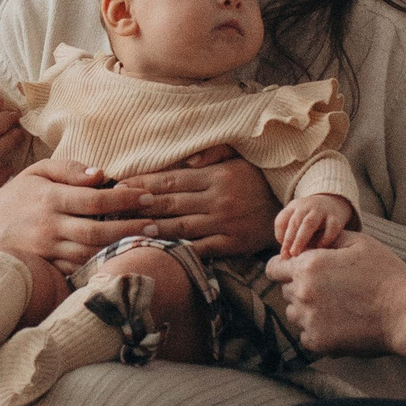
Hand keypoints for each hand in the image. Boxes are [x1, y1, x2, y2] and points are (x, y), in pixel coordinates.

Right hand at [0, 156, 155, 270]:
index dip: (124, 197)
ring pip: (91, 252)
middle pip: (98, 229)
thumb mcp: (36, 173)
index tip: (147, 196)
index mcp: (49, 198)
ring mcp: (47, 250)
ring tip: (147, 240)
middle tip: (155, 222)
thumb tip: (101, 175)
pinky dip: (101, 263)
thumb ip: (68, 170)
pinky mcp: (47, 267)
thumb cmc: (15, 197)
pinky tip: (120, 256)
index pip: (95, 198)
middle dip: (130, 226)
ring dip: (121, 247)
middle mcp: (49, 226)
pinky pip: (78, 267)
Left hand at [116, 142, 279, 257]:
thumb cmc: (261, 180)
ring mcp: (224, 223)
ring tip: (127, 230)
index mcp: (216, 176)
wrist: (294, 208)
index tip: (120, 184)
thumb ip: (214, 154)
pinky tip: (160, 251)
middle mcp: (217, 199)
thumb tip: (186, 162)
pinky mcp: (232, 244)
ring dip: (152, 229)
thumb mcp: (241, 158)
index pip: (171, 178)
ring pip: (180, 226)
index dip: (143, 182)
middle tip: (112, 207)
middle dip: (139, 205)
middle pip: (170, 202)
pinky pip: (201, 248)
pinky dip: (180, 250)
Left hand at [266, 234, 405, 356]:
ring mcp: (308, 321)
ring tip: (337, 307)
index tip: (299, 271)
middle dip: (300, 288)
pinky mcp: (318, 343)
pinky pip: (305, 335)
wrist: (405, 313)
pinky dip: (317, 330)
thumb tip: (307, 242)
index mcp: (307, 267)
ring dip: (308, 310)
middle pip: (285, 291)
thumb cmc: (385, 274)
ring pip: (294, 314)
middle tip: (330, 289)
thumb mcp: (358, 242)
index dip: (285, 268)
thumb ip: (327, 239)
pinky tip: (339, 323)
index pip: (273, 268)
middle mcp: (302, 294)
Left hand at [274, 192, 355, 256]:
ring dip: (300, 239)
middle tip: (286, 256)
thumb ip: (291, 234)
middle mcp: (306, 207)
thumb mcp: (298, 219)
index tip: (283, 253)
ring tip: (296, 254)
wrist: (334, 202)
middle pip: (294, 222)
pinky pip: (330, 227)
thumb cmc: (311, 218)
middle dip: (288, 240)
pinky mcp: (336, 217)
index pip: (281, 220)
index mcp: (293, 207)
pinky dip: (325, 238)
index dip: (280, 236)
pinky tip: (320, 248)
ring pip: (308, 223)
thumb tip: (285, 255)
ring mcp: (321, 210)